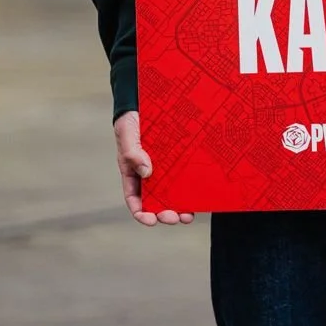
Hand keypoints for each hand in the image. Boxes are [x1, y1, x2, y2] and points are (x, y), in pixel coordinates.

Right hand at [113, 110, 193, 226]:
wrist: (146, 104)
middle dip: (164, 214)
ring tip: (188, 216)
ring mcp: (164, 171)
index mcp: (132, 174)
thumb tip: (147, 173)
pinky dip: (189, 190)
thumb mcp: (127, 135)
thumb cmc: (131, 121)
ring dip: (179, 208)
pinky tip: (198, 197)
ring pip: (171, 195)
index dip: (142, 214)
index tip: (151, 221)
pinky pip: (183, 179)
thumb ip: (132, 153)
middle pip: (155, 203)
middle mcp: (149, 176)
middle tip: (175, 217)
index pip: (134, 200)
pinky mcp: (177, 162)